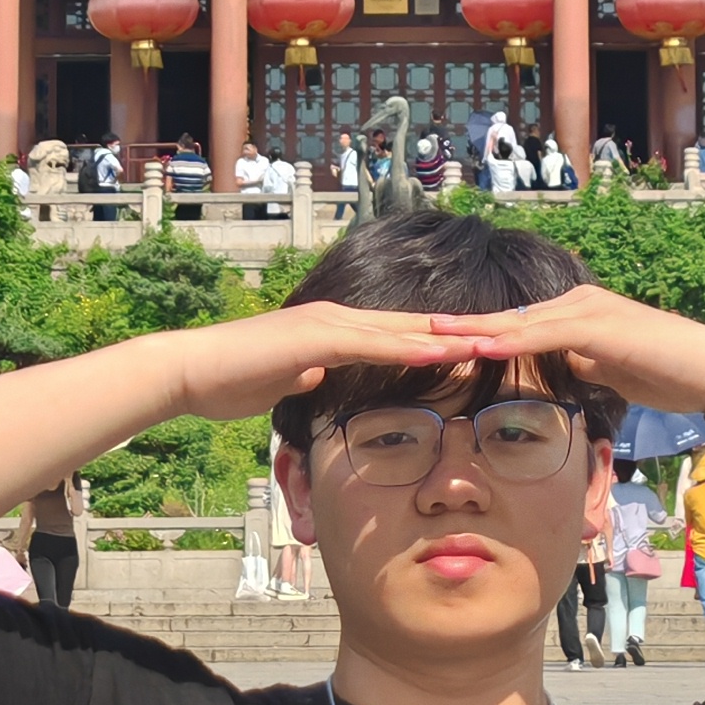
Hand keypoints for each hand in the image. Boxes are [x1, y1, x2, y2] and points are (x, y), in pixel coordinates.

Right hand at [175, 302, 477, 426]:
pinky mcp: (318, 337)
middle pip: (415, 325)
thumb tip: (325, 383)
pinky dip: (413, 347)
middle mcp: (340, 321)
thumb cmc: (232, 381)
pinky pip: (374, 343)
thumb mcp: (286, 382)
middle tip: (513, 333)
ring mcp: (330, 325)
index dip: (446, 340)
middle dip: (464, 331)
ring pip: (405, 329)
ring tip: (498, 338)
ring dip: (452, 335)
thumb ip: (311, 379)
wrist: (192, 372)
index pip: (403, 335)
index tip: (487, 346)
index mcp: (337, 332)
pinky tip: (444, 351)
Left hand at [426, 283, 704, 420]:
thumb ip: (583, 366)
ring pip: (519, 322)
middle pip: (506, 319)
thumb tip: (561, 374)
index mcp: (574, 315)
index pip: (513, 327)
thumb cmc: (666, 373)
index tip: (436, 342)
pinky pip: (547, 334)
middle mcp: (575, 305)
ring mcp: (586, 311)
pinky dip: (513, 340)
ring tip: (434, 334)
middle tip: (414, 331)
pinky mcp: (599, 325)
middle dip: (461, 328)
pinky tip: (485, 346)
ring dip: (475, 331)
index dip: (474, 335)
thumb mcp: (611, 373)